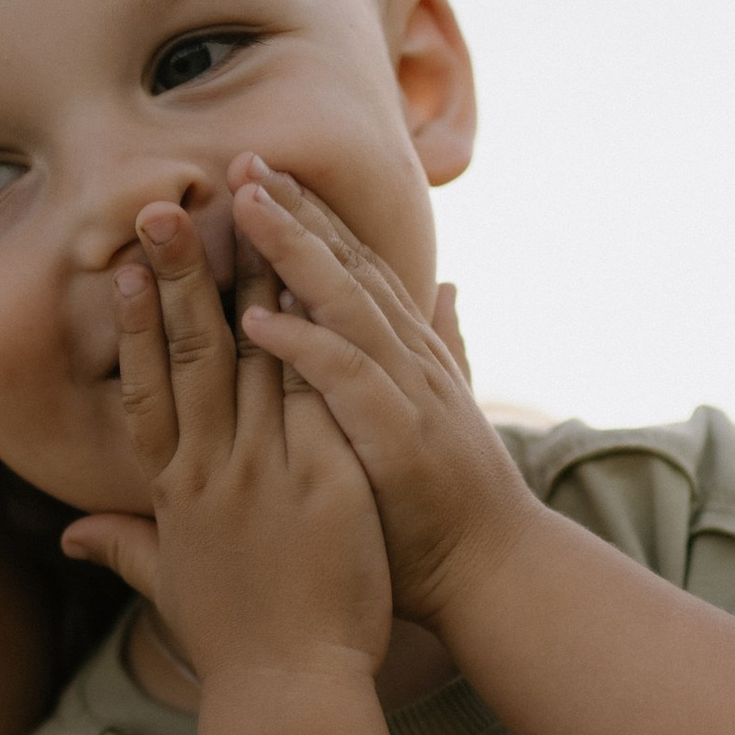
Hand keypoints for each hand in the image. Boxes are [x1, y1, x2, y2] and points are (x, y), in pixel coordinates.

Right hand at [60, 200, 390, 692]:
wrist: (289, 690)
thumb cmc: (234, 643)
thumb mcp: (168, 588)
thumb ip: (122, 547)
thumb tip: (73, 534)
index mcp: (174, 492)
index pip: (146, 391)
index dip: (135, 326)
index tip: (129, 268)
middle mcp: (212, 471)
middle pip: (190, 355)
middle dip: (178, 275)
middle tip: (166, 204)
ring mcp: (266, 471)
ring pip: (256, 356)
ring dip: (250, 279)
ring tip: (245, 214)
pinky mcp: (323, 479)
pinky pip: (318, 391)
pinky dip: (315, 334)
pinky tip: (314, 281)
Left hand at [227, 159, 533, 628]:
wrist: (493, 573)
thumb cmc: (448, 504)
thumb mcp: (436, 412)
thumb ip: (443, 346)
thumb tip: (451, 288)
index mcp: (410, 355)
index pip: (356, 270)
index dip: (312, 218)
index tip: (261, 176)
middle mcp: (410, 361)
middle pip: (349, 268)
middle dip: (298, 212)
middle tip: (242, 161)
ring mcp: (408, 395)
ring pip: (347, 306)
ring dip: (295, 253)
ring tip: (245, 208)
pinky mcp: (398, 439)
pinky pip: (346, 381)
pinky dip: (305, 346)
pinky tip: (259, 319)